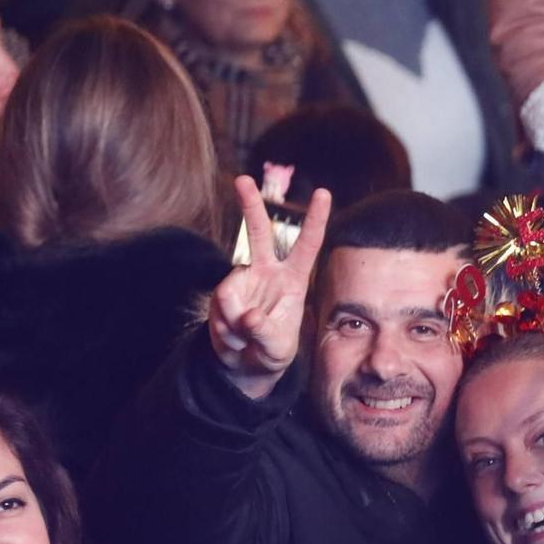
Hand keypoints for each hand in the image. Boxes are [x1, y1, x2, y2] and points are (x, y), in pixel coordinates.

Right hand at [209, 176, 330, 399]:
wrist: (246, 364)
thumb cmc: (272, 352)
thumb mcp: (277, 349)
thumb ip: (265, 333)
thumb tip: (248, 317)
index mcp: (294, 279)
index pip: (307, 245)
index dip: (315, 220)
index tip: (324, 192)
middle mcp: (266, 272)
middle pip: (259, 233)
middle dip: (250, 205)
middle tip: (242, 179)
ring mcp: (241, 280)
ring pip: (231, 294)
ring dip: (236, 325)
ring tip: (246, 341)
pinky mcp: (222, 293)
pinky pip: (219, 309)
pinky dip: (224, 330)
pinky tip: (233, 339)